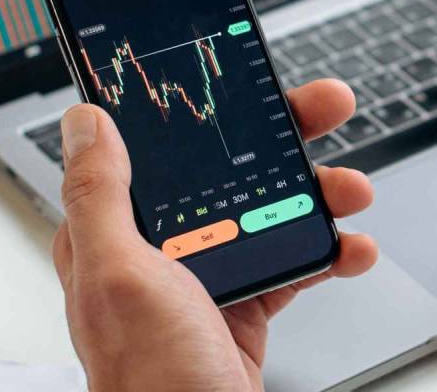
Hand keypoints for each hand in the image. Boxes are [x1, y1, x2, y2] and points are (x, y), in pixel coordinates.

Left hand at [52, 80, 378, 391]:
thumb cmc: (150, 383)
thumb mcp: (121, 275)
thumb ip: (101, 195)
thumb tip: (84, 120)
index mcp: (114, 235)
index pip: (158, 145)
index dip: (204, 105)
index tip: (246, 75)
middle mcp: (157, 253)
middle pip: (225, 168)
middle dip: (285, 137)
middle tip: (329, 107)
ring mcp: (203, 282)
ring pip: (268, 211)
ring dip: (319, 195)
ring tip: (352, 192)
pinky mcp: (243, 311)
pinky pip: (293, 264)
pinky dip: (331, 253)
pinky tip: (352, 248)